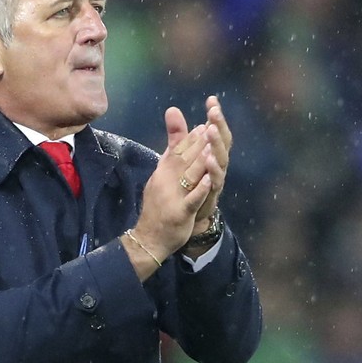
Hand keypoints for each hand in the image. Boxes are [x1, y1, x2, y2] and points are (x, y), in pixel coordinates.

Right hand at [126, 107, 212, 278]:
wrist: (148, 238)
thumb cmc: (158, 207)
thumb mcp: (161, 177)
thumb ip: (170, 153)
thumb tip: (177, 134)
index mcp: (163, 172)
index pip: (176, 151)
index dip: (191, 138)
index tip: (205, 124)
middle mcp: (166, 181)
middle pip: (183, 159)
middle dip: (198, 143)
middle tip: (212, 127)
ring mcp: (173, 197)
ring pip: (189, 176)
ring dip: (200, 160)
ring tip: (212, 146)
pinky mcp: (180, 213)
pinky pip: (191, 199)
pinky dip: (200, 189)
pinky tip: (210, 179)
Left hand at [174, 96, 232, 233]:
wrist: (182, 220)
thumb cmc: (185, 186)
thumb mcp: (178, 158)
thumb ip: (177, 136)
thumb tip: (172, 109)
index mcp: (210, 156)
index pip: (215, 133)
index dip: (215, 117)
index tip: (212, 100)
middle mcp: (216, 168)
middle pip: (222, 145)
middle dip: (219, 128)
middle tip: (214, 113)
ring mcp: (214, 184)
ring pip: (220, 164)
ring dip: (216, 149)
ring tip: (211, 133)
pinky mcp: (207, 200)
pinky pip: (212, 187)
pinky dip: (211, 177)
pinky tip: (209, 166)